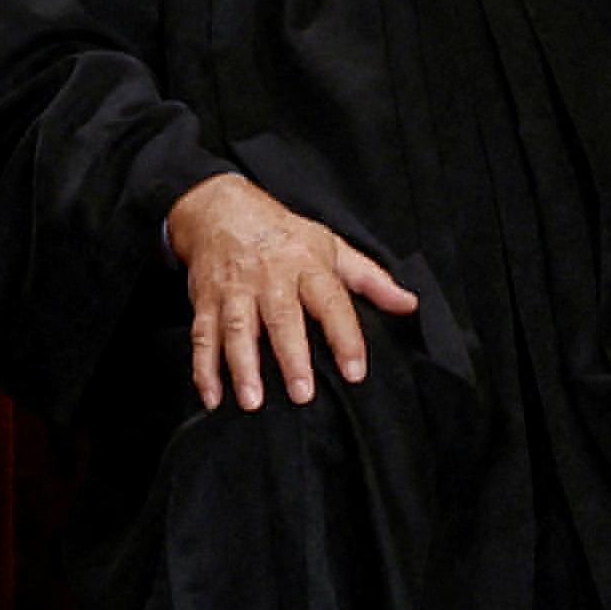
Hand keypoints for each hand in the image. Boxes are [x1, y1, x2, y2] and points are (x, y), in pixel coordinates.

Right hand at [167, 173, 415, 410]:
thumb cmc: (283, 234)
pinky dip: (203, 368)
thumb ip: (370, 279)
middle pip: (280, 318)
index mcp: (306, 264)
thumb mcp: (331, 246)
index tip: (355, 371)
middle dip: (290, 356)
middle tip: (301, 393)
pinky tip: (212, 397)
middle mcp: (269, 277)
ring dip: (241, 366)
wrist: (220, 208)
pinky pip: (202, 335)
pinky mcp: (205, 300)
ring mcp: (234, 289)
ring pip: (237, 329)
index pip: (330, 302)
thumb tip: (408, 304)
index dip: (344, 336)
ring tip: (251, 401)